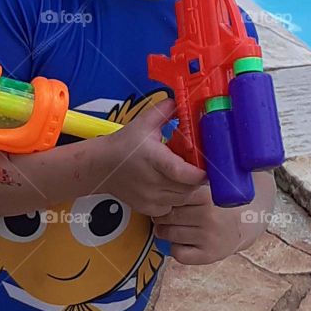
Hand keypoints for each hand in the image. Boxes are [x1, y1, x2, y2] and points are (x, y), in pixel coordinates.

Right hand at [92, 98, 202, 218]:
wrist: (102, 165)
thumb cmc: (124, 144)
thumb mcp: (143, 123)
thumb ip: (164, 111)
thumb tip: (181, 101)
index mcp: (153, 158)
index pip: (179, 171)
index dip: (198, 174)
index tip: (208, 169)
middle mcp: (152, 181)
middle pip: (187, 187)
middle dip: (196, 178)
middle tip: (195, 166)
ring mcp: (149, 198)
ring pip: (182, 198)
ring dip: (187, 188)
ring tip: (181, 175)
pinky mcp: (148, 209)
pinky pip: (172, 207)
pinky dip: (175, 198)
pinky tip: (168, 185)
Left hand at [153, 172, 275, 265]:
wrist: (249, 223)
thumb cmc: (221, 199)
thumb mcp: (213, 183)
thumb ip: (193, 175)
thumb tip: (172, 145)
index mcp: (207, 196)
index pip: (171, 196)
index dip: (166, 196)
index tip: (166, 196)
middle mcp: (209, 217)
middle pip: (166, 216)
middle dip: (161, 215)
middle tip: (165, 213)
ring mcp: (208, 237)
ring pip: (168, 234)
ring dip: (164, 231)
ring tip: (170, 225)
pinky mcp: (209, 255)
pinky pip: (178, 253)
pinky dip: (175, 248)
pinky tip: (182, 240)